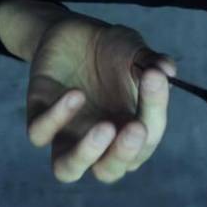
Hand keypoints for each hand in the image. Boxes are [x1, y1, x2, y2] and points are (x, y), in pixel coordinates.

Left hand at [23, 10, 177, 183]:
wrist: (73, 35)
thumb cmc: (112, 50)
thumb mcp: (135, 51)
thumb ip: (151, 62)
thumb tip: (168, 70)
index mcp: (129, 134)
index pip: (146, 137)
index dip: (155, 110)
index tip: (155, 77)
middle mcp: (98, 143)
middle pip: (109, 170)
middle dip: (123, 153)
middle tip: (136, 128)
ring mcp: (67, 135)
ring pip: (67, 169)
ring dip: (86, 154)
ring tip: (105, 129)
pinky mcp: (39, 119)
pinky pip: (40, 134)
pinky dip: (58, 118)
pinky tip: (76, 94)